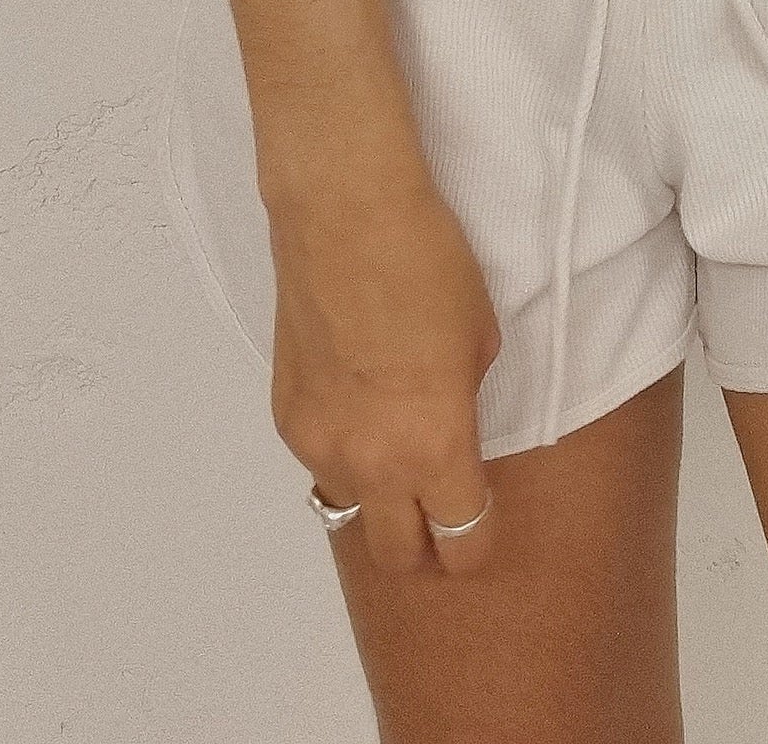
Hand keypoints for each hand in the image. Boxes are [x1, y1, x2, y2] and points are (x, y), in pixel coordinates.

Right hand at [268, 170, 503, 578]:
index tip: (483, 520)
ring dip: (375, 494)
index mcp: (433, 447)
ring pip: (349, 506)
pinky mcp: (284, 413)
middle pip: (396, 555)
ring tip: (392, 441)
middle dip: (423, 543)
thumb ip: (465, 403)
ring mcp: (318, 442)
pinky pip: (318, 458)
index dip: (477, 541)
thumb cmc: (428, 263)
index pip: (460, 542)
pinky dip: (341, 447)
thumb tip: (450, 424)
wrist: (345, 213)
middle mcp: (370, 462)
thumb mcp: (480, 340)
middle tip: (438, 507)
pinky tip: (357, 397)